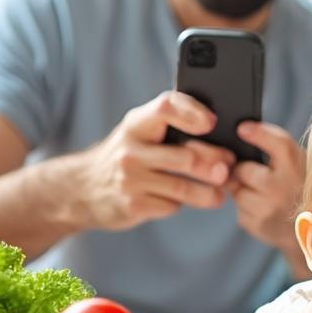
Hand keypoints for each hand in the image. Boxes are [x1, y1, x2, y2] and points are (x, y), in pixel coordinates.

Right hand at [74, 92, 233, 230]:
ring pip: (184, 187)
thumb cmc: (127, 155)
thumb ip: (170, 126)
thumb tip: (219, 131)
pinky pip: (171, 205)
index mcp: (136, 124)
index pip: (166, 107)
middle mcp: (131, 150)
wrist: (82, 189)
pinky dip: (182, 204)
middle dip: (215, 163)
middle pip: (186, 157)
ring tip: (219, 192)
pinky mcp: (133, 205)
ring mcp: (131, 179)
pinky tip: (185, 200)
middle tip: (229, 167)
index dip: (192, 112)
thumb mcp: (140, 132)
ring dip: (209, 192)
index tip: (212, 123)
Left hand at [229, 122, 306, 259]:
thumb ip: (276, 147)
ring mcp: (268, 209)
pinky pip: (240, 210)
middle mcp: (282, 188)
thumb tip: (242, 131)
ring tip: (263, 193)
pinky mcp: (257, 225)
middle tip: (256, 173)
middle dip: (244, 170)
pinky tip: (264, 209)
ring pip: (236, 190)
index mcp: (297, 168)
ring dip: (243, 189)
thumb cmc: (302, 189)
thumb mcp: (300, 163)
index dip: (257, 133)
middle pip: (241, 169)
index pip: (278, 143)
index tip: (242, 128)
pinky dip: (247, 208)